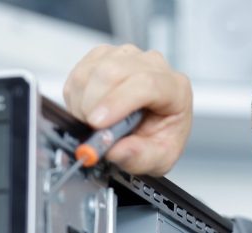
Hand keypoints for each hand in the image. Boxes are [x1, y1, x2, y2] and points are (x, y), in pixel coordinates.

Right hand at [63, 44, 192, 175]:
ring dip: (83, 101)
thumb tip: (115, 150)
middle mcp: (153, 65)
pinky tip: (88, 110)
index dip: (117, 102)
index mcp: (176, 89)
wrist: (150, 129)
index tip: (97, 123)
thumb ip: (139, 157)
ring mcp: (128, 56)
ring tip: (92, 124)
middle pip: (114, 71)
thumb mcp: (158, 159)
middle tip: (90, 130)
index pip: (147, 84)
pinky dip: (76, 95)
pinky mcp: (105, 55)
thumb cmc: (159, 139)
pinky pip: (81, 70)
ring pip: (94, 70)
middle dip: (93, 103)